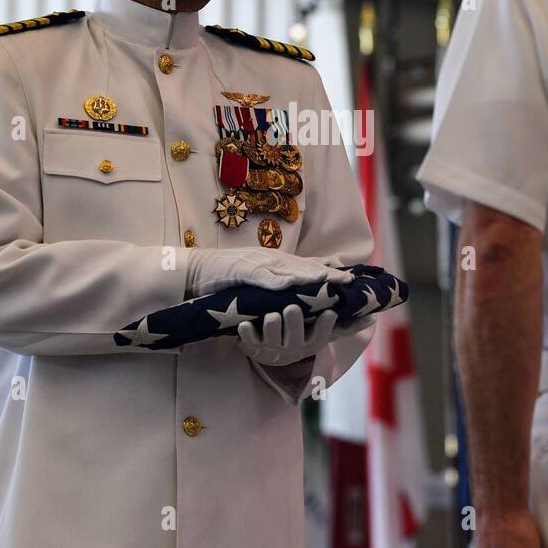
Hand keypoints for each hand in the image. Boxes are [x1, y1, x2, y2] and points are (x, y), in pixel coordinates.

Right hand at [186, 247, 351, 296]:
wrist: (196, 269)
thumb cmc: (226, 275)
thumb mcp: (257, 276)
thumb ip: (277, 280)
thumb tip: (299, 288)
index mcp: (276, 262)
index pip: (308, 266)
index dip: (330, 271)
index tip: (352, 278)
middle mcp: (270, 259)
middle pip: (304, 266)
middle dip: (329, 273)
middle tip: (351, 280)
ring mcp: (256, 263)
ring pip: (287, 269)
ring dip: (309, 274)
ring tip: (329, 280)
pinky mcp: (240, 270)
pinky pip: (260, 276)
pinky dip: (275, 280)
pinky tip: (289, 285)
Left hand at [237, 304, 338, 365]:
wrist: (271, 352)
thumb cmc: (300, 335)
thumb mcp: (321, 331)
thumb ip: (344, 325)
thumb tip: (372, 318)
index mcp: (310, 344)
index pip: (320, 337)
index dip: (324, 327)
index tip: (329, 313)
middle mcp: (292, 349)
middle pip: (295, 339)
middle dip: (294, 325)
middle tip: (292, 308)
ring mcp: (272, 349)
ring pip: (272, 340)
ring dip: (271, 328)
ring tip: (271, 315)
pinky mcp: (253, 348)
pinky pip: (248, 342)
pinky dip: (245, 334)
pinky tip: (243, 324)